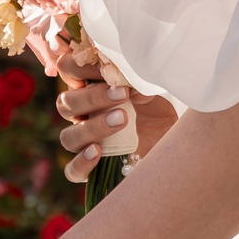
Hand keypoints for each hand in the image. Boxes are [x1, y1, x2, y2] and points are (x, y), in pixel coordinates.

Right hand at [56, 44, 176, 183]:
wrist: (174, 144)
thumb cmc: (157, 110)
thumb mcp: (150, 90)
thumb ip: (135, 82)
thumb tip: (127, 85)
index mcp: (88, 88)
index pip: (68, 70)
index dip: (82, 67)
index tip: (107, 69)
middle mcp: (82, 115)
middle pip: (65, 104)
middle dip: (92, 97)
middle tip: (122, 95)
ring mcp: (85, 143)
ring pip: (68, 137)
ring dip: (92, 127)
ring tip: (122, 120)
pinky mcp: (93, 169)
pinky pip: (73, 171)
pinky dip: (81, 162)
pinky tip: (98, 152)